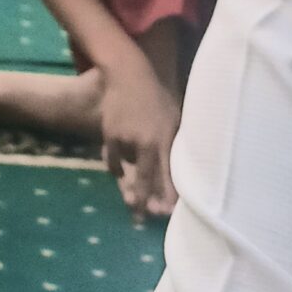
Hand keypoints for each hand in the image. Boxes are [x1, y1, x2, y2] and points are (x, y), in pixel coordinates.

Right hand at [98, 63, 181, 219]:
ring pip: (127, 170)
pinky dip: (116, 168)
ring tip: (131, 203)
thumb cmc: (157, 95)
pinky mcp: (109, 134)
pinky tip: (120, 176)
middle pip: (144, 178)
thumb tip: (183, 162)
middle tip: (143, 218)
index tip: (168, 212)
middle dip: (144, 201)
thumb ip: (174, 140)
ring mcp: (124, 139)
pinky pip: (113, 159)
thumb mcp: (173, 117)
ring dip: (129, 187)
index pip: (166, 173)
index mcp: (162, 139)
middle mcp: (143, 143)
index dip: (168, 194)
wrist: (128, 74)